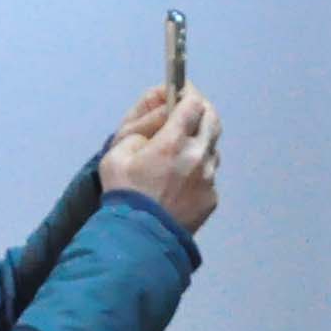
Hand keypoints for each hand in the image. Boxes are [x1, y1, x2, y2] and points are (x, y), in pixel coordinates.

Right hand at [100, 90, 221, 234]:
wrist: (140, 238)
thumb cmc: (124, 194)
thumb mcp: (116, 153)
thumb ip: (140, 127)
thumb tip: (160, 115)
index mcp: (173, 143)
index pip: (193, 104)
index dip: (187, 93)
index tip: (180, 91)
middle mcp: (197, 156)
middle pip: (212, 119)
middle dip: (200, 110)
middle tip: (187, 111)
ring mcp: (209, 178)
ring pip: (213, 147)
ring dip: (201, 140)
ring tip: (181, 148)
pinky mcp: (212, 197)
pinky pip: (210, 173)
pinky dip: (199, 168)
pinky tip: (181, 179)